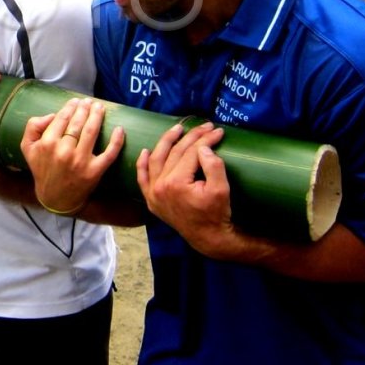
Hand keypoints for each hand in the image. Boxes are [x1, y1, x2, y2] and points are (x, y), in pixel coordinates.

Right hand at [21, 98, 123, 215]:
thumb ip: (33, 127)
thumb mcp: (28, 148)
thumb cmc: (42, 169)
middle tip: (89, 102)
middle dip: (85, 108)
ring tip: (100, 107)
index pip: (62, 119)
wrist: (55, 197)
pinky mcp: (95, 171)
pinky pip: (109, 153)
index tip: (76, 101)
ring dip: (97, 116)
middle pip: (78, 123)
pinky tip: (119, 129)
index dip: (70, 107)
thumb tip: (52, 115)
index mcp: (48, 144)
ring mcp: (81, 161)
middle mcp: (64, 151)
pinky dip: (116, 140)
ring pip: (92, 132)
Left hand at [136, 122, 238, 258]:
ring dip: (166, 142)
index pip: (190, 153)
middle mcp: (159, 186)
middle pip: (175, 153)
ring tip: (178, 129)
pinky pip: (142, 178)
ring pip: (156, 160)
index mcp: (176, 183)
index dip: (205, 139)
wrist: (208, 237)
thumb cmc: (216, 213)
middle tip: (205, 127)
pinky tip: (146, 151)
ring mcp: (153, 193)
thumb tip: (202, 147)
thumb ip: (213, 166)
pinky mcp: (151, 199)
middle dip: (192, 137)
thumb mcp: (221, 189)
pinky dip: (143, 164)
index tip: (217, 131)